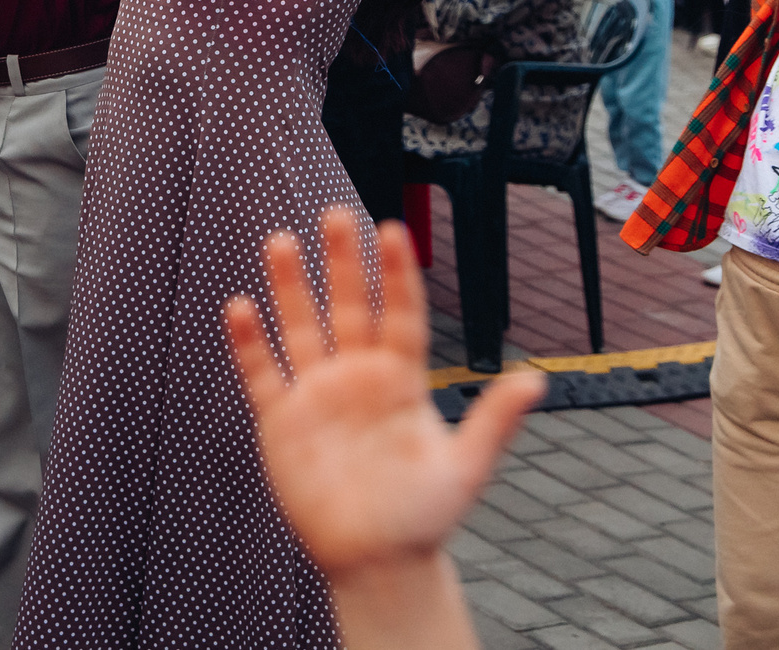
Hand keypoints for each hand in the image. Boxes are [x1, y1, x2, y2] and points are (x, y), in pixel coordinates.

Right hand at [227, 212, 541, 579]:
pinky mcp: (282, 420)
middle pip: (347, 307)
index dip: (395, 273)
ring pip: (300, 327)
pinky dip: (250, 342)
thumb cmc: (424, 517)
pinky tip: (240, 308)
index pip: (398, 314)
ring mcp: (317, 395)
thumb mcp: (467, 468)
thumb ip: (495, 420)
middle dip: (342, 262)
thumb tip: (539, 380)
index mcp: (401, 380)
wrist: (376, 562)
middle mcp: (357, 377)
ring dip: (289, 286)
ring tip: (280, 241)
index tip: (393, 229)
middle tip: (336, 215)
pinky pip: (262, 373)